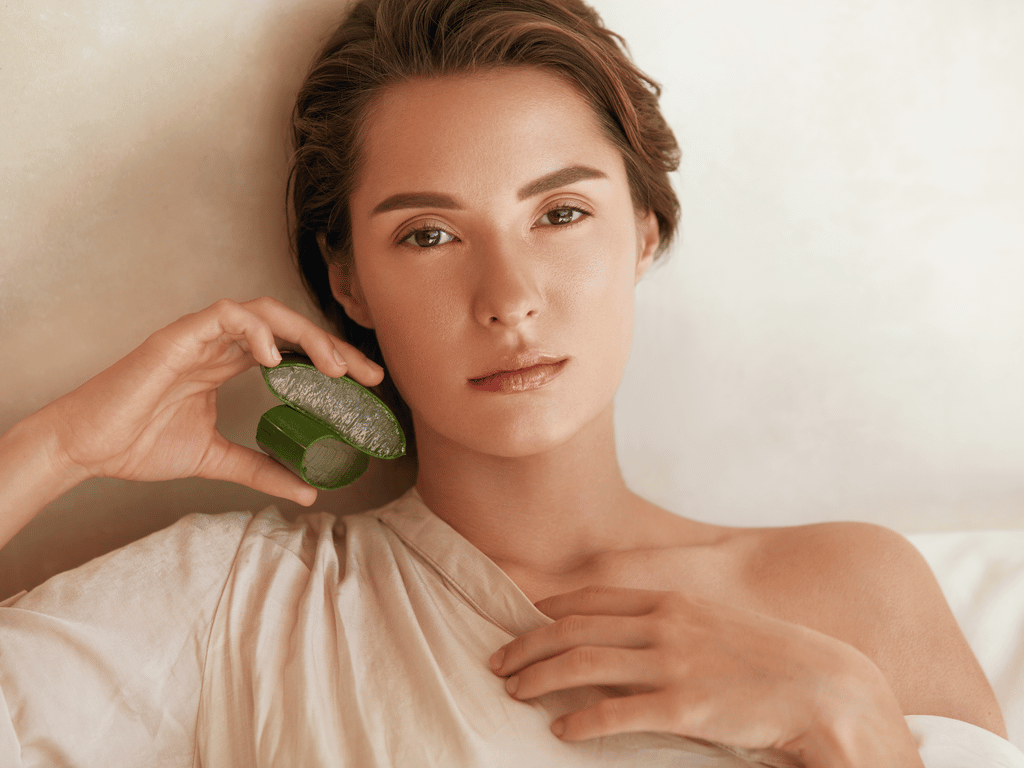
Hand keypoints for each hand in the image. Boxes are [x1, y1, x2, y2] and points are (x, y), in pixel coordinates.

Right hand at [42, 297, 382, 505]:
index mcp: (230, 363)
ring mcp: (199, 336)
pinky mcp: (177, 336)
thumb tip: (307, 491)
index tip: (369, 384)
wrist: (90, 448)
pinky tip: (277, 359)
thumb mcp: (217, 459)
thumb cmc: (140, 444)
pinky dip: (256, 331)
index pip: (295, 350)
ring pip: (265, 312)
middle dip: (334, 345)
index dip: (334, 361)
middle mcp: (221, 344)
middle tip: (368, 374)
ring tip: (333, 367)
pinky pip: (224, 316)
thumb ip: (261, 469)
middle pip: (290, 327)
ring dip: (305, 335)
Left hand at [489, 585, 921, 766]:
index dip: (546, 613)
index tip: (517, 624)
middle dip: (527, 645)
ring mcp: (673, 664)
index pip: (591, 599)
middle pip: (574, 629)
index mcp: (671, 602)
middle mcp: (664, 625)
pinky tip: (560, 731)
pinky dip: (580, 720)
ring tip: (513, 692)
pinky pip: (617, 712)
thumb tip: (626, 635)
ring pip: (583, 664)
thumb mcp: (713, 624)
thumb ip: (668, 624)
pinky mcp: (685, 707)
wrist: (825, 684)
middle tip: (497, 664)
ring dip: (539, 678)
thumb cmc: (767, 656)